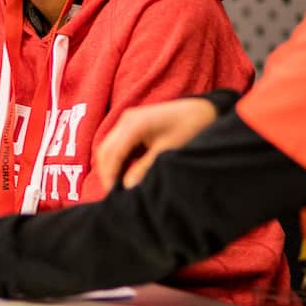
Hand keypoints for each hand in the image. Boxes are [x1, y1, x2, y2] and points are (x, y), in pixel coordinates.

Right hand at [95, 98, 217, 189]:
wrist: (201, 110)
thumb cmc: (188, 129)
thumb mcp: (167, 152)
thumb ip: (144, 169)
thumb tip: (127, 187)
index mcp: (133, 125)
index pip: (112, 154)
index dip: (110, 176)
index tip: (114, 196)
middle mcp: (126, 120)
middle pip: (105, 150)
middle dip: (107, 173)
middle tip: (115, 195)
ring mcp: (127, 121)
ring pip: (109, 148)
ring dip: (111, 167)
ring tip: (119, 187)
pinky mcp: (132, 125)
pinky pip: (118, 145)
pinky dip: (118, 160)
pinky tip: (125, 175)